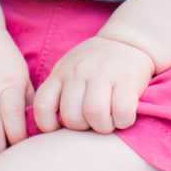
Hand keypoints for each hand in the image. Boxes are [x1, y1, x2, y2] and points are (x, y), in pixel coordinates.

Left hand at [32, 36, 154, 134]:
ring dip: (103, 127)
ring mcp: (103, 74)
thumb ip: (59, 91)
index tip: (60, 128)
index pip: (42, 106)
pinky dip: (123, 121)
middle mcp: (79, 72)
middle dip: (82, 128)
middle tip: (91, 122)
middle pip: (71, 117)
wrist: (128, 42)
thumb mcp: (69, 70)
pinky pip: (121, 112)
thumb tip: (49, 128)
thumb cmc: (95, 65)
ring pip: (95, 115)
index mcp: (61, 72)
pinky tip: (123, 116)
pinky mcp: (127, 80)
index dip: (47, 126)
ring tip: (108, 121)